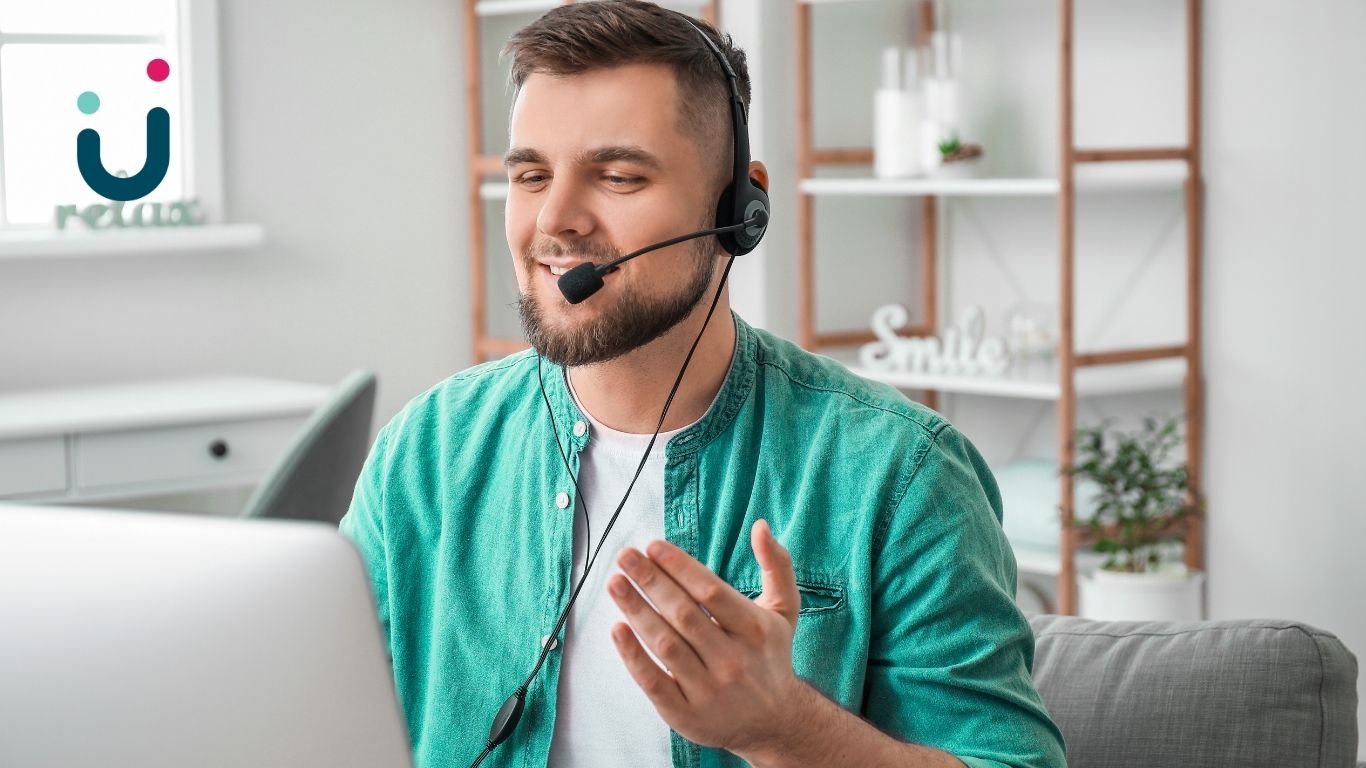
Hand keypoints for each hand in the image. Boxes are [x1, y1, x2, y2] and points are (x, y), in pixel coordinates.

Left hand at [606, 518, 811, 759]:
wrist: (775, 723)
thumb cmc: (770, 657)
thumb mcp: (784, 610)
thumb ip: (777, 565)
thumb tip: (760, 526)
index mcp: (754, 630)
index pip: (710, 592)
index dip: (679, 567)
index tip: (652, 546)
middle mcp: (732, 660)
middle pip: (683, 614)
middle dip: (650, 581)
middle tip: (625, 556)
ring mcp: (708, 690)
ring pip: (665, 645)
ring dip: (636, 611)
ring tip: (615, 584)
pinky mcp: (687, 715)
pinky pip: (654, 682)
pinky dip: (633, 656)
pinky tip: (616, 629)